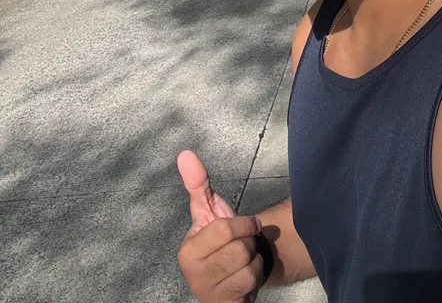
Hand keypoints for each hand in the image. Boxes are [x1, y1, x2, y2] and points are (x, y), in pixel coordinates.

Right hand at [177, 150, 263, 302]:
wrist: (234, 277)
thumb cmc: (221, 242)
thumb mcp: (210, 212)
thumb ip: (199, 185)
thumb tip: (185, 154)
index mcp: (188, 252)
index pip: (223, 229)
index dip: (244, 223)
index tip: (247, 224)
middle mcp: (194, 277)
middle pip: (239, 248)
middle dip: (249, 242)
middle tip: (243, 245)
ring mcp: (209, 295)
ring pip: (248, 266)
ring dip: (254, 259)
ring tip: (244, 260)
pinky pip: (251, 284)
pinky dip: (256, 276)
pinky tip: (247, 276)